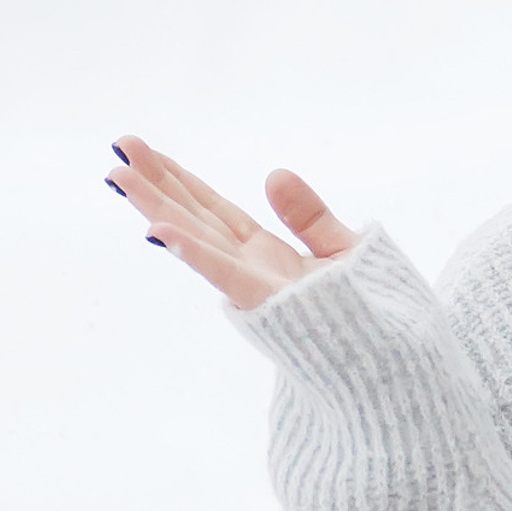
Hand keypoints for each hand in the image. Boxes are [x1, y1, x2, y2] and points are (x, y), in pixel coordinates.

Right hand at [105, 135, 355, 308]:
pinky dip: (194, 253)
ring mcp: (254, 287)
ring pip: (197, 240)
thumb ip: (309, 216)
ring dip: (156, 210)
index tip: (145, 153)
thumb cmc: (370, 313)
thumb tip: (274, 174)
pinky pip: (226, 274)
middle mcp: (250, 268)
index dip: (180, 181)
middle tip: (120, 148)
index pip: (213, 210)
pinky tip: (159, 230)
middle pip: (195, 218)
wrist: (392, 362)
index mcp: (264, 255)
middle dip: (157, 184)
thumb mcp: (342, 249)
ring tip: (119, 178)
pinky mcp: (270, 304)